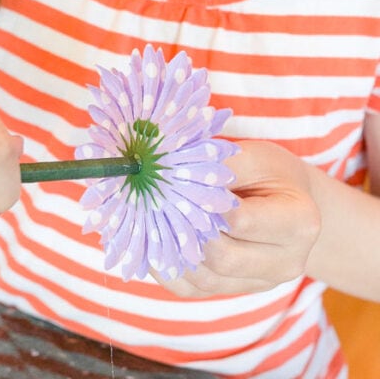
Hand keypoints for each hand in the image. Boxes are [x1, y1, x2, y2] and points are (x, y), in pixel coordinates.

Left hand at [152, 140, 320, 296]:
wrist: (285, 203)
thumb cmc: (268, 175)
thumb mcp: (253, 157)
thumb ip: (219, 169)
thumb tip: (171, 175)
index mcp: (300, 223)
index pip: (241, 221)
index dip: (204, 204)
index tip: (177, 185)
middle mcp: (287, 263)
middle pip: (223, 258)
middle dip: (187, 231)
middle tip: (158, 206)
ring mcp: (260, 284)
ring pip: (205, 280)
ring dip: (172, 252)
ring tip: (150, 223)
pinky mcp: (233, 292)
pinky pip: (191, 290)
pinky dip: (166, 269)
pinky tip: (152, 244)